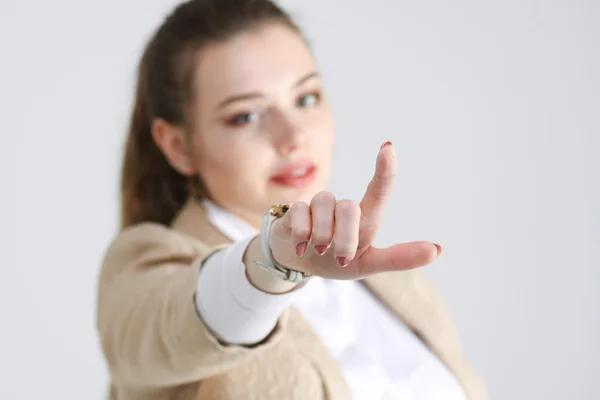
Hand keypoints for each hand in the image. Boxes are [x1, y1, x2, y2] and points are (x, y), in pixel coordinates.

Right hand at [269, 142, 441, 279]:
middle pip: (349, 208)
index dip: (384, 170)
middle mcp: (343, 207)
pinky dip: (302, 236)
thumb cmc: (336, 262)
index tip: (388, 147)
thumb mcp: (368, 265)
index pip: (378, 191)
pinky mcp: (295, 209)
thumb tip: (437, 250)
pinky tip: (301, 247)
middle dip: (345, 240)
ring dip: (322, 237)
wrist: (298, 264)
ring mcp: (319, 206)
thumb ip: (398, 258)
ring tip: (319, 249)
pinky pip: (301, 215)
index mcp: (365, 219)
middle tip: (340, 257)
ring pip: (324, 206)